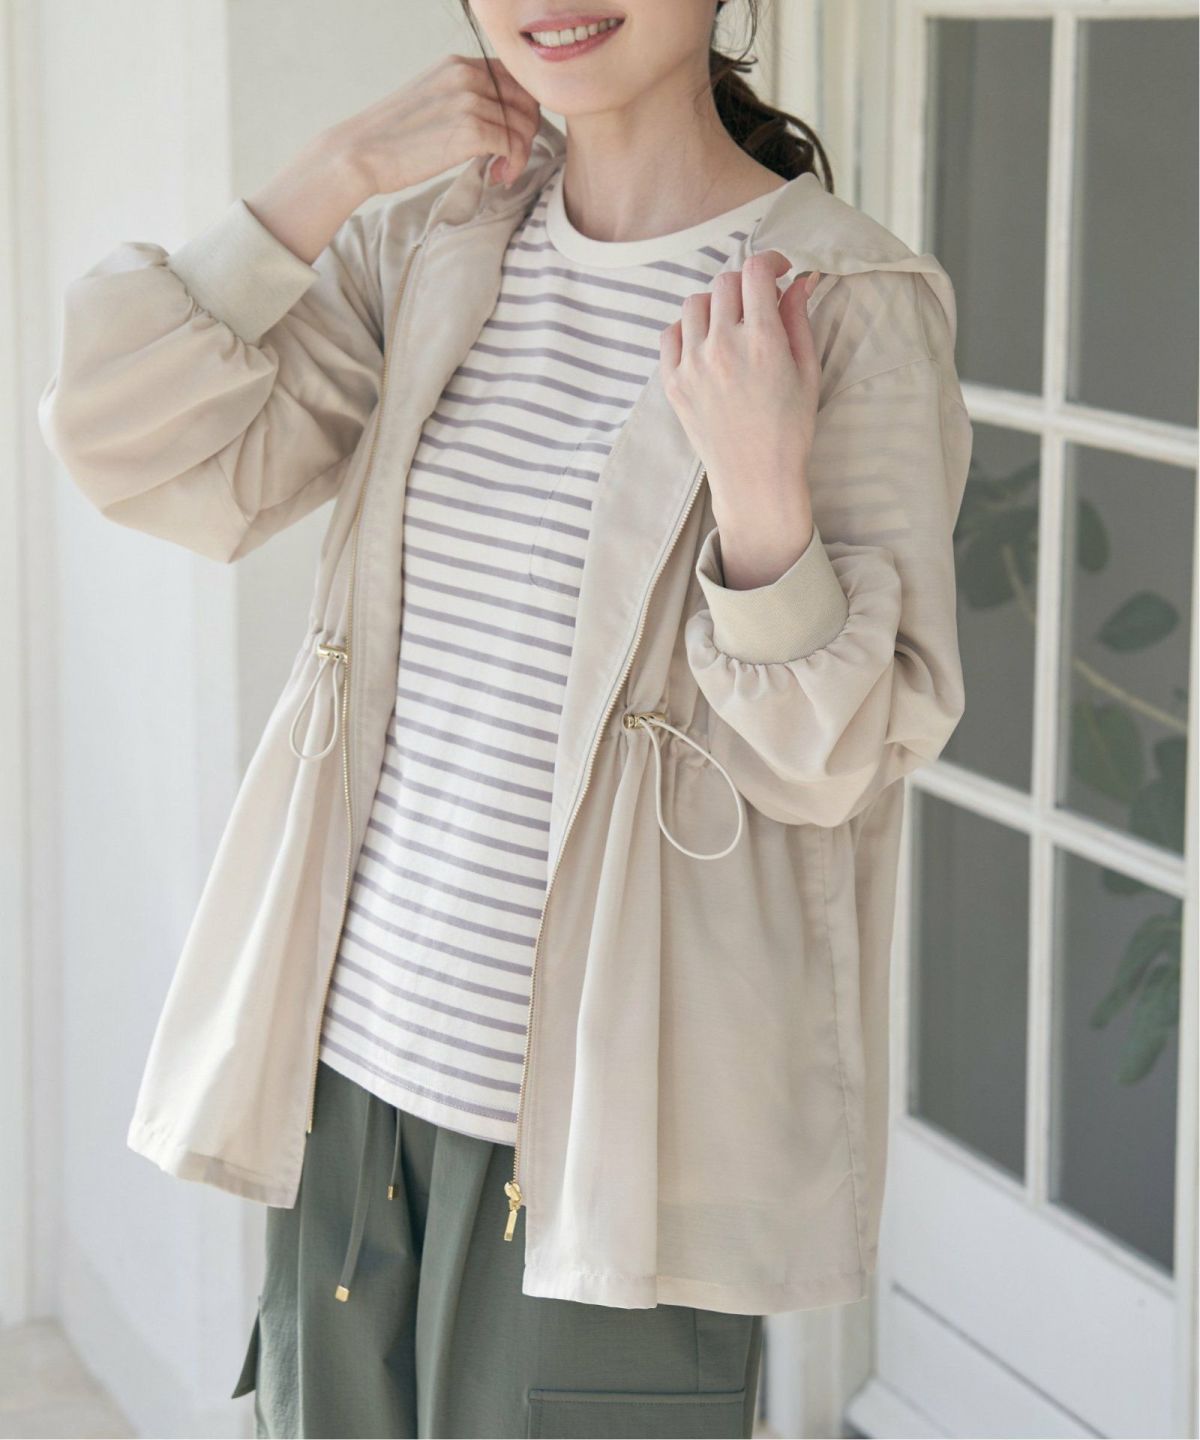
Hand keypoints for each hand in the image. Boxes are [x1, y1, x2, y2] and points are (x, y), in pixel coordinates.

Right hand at [330, 54, 541, 198]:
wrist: (361, 152)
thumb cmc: (393, 137)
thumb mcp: (432, 99)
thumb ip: (465, 98)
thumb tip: (499, 116)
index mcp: (458, 64)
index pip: (515, 79)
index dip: (522, 110)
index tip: (510, 136)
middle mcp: (467, 75)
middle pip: (527, 100)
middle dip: (526, 133)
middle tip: (510, 158)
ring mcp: (470, 101)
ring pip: (524, 125)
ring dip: (519, 154)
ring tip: (500, 171)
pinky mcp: (470, 130)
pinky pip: (513, 145)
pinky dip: (512, 165)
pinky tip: (496, 176)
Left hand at [659, 253, 822, 586]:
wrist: (755, 479)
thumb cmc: (789, 429)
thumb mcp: (807, 372)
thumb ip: (799, 321)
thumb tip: (798, 281)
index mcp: (763, 342)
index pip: (756, 272)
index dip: (770, 262)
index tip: (779, 272)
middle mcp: (723, 347)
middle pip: (726, 283)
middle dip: (746, 286)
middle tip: (758, 307)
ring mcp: (693, 364)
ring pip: (695, 303)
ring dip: (716, 305)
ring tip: (731, 327)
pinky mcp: (673, 382)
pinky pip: (671, 334)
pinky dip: (688, 330)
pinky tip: (706, 345)